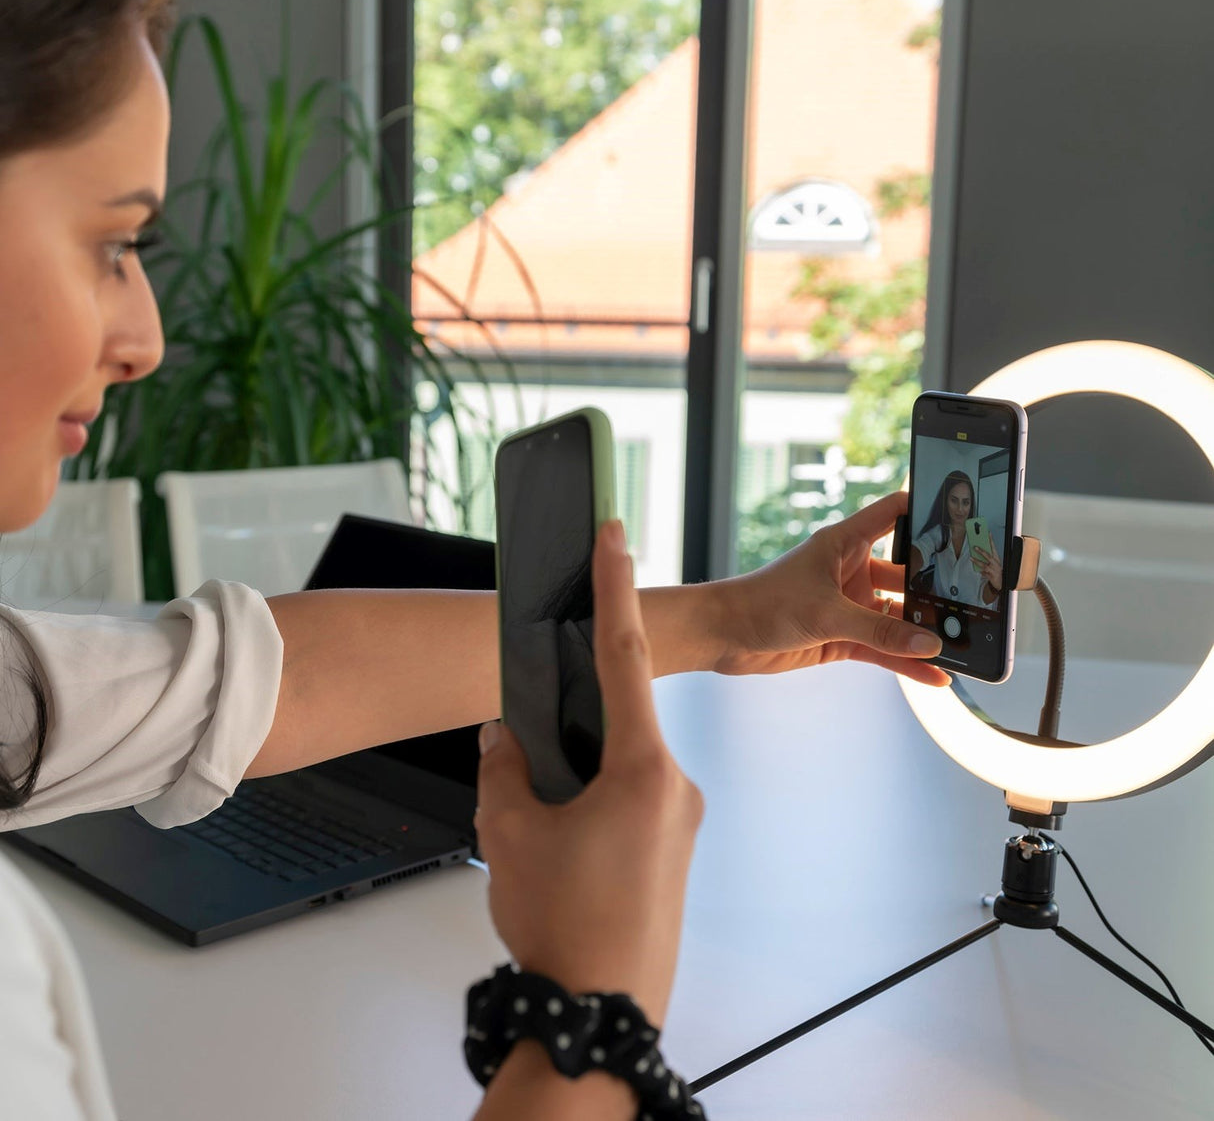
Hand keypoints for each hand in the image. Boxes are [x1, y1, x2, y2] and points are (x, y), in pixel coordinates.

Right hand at [475, 520, 702, 1027]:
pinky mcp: (675, 849)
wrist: (600, 1018)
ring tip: (540, 834)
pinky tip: (563, 846)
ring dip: (576, 779)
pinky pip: (633, 802)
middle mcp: (675, 786)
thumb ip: (503, 769)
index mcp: (643, 769)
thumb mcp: (508, 833)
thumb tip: (504, 737)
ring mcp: (681, 821)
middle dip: (568, 730)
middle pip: (616, 721)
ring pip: (620, 767)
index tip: (614, 536)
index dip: (614, 588)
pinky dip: (594, 805)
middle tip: (531, 777)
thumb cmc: (564, 927)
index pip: (625, 656)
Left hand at [708, 492, 948, 685]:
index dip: (925, 511)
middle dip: (936, 589)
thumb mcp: (827, 614)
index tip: (965, 518)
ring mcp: (847, 605)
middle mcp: (850, 570)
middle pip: (905, 575)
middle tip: (976, 601)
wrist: (723, 635)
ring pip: (896, 617)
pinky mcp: (840, 636)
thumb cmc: (764, 603)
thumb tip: (930, 643)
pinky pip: (882, 648)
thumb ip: (880, 630)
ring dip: (923, 632)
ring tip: (964, 645)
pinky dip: (905, 660)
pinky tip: (934, 674)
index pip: (893, 515)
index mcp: (844, 543)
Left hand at [972, 542, 1003, 595]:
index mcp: (997, 559)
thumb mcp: (995, 563)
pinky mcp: (990, 576)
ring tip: (971, 558)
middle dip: (981, 551)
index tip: (988, 534)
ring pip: (983, 564)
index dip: (991, 540)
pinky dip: (979, 571)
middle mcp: (995, 563)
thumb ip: (988, 558)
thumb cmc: (998, 571)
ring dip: (977, 561)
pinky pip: (982, 572)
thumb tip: (979, 552)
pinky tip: (976, 569)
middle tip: (975, 547)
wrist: (1003, 582)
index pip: (994, 548)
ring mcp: (993, 570)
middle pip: (988, 555)